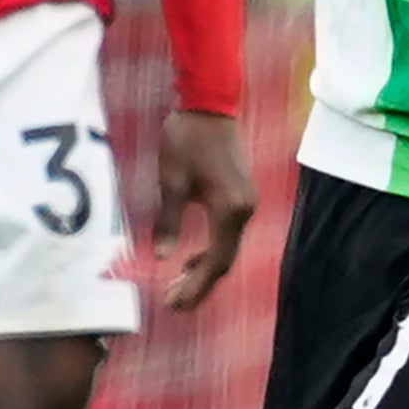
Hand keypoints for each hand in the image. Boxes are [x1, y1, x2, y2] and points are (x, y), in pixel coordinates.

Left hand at [153, 110, 255, 311]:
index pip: (215, 262)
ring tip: (179, 286)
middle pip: (225, 261)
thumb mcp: (171, 181)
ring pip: (227, 249)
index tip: (173, 304)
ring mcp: (246, 204)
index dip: (195, 287)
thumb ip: (169, 221)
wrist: (209, 104)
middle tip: (173, 303)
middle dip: (200, 285)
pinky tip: (191, 259)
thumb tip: (162, 257)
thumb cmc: (186, 139)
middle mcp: (244, 211)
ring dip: (205, 270)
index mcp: (229, 210)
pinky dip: (211, 252)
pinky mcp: (241, 196)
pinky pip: (228, 235)